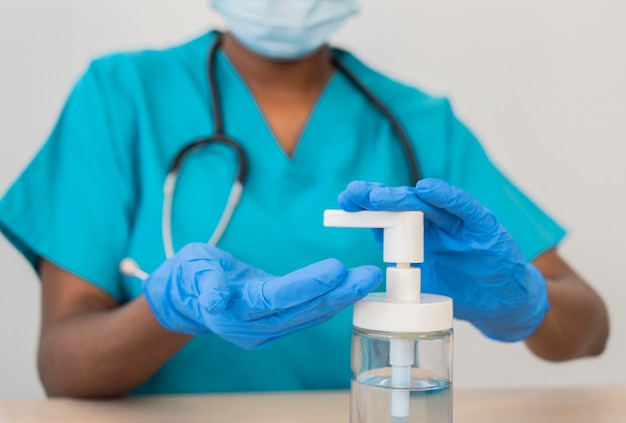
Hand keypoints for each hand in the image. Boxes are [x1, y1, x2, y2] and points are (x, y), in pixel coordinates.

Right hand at [142, 243, 381, 348]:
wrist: (188, 298)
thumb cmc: (192, 275)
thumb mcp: (193, 268)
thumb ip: (207, 282)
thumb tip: (216, 300)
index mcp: (234, 311)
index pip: (278, 298)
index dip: (307, 284)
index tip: (336, 268)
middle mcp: (253, 328)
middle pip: (301, 311)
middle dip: (337, 293)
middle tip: (366, 275)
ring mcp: (265, 331)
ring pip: (308, 316)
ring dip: (340, 298)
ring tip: (366, 279)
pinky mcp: (275, 327)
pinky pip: (306, 316)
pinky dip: (330, 303)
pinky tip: (351, 289)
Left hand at [338, 178, 548, 341]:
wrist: (501, 304)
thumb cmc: (462, 287)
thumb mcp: (424, 276)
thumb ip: (402, 257)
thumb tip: (372, 243)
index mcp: (421, 233)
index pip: (391, 214)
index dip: (369, 208)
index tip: (345, 203)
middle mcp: (439, 223)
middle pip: (405, 204)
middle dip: (378, 198)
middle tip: (354, 194)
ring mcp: (460, 224)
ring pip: (429, 204)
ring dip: (402, 198)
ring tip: (378, 195)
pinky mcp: (485, 227)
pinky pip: (465, 208)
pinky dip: (447, 197)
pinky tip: (428, 189)